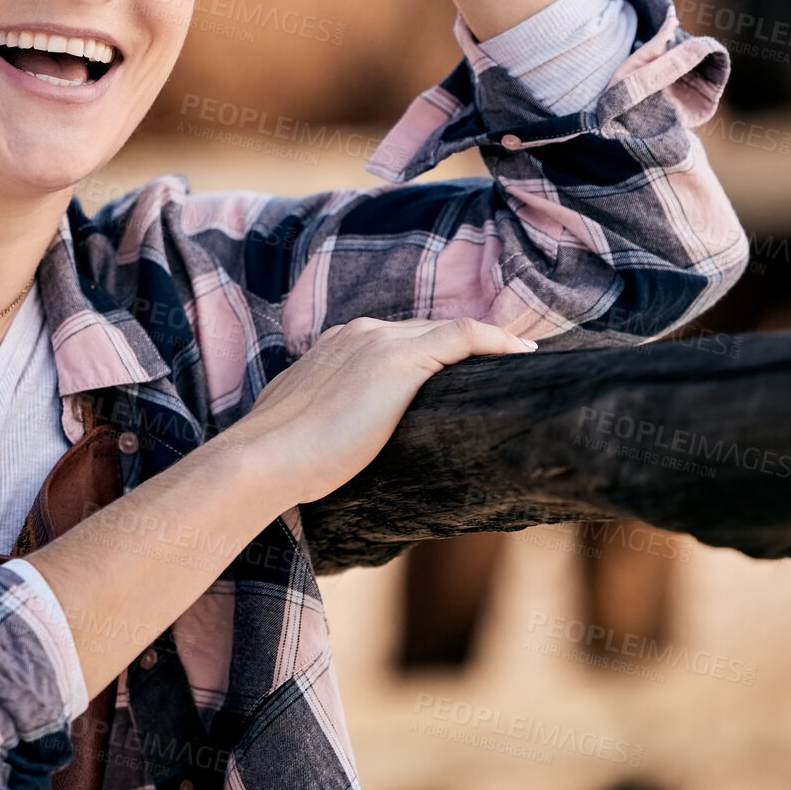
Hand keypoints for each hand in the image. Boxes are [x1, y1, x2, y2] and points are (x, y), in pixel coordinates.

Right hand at [228, 316, 535, 506]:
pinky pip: (464, 336)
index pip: (393, 340)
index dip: (430, 351)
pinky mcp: (400, 360)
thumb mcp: (303, 428)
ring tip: (517, 358)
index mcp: (333, 346)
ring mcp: (379, 341)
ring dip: (483, 343)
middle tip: (500, 364)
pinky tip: (523, 352)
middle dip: (460, 345)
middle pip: (424, 330)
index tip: (456, 369)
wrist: (266, 458)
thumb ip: (323, 421)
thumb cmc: (278, 459)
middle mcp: (358, 332)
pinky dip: (496, 339)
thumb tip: (327, 455)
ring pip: (446, 330)